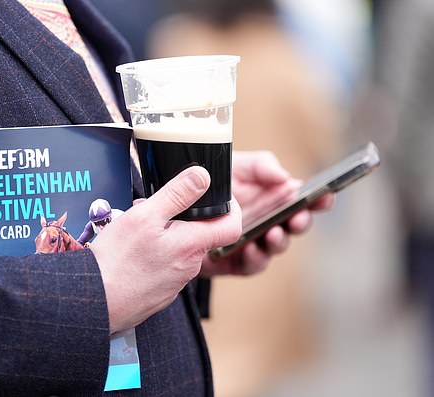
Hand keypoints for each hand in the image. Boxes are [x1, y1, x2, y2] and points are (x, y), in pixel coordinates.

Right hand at [90, 166, 241, 333]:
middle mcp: (189, 267)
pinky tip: (132, 252)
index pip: (232, 225)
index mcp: (192, 245)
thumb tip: (203, 177)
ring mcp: (175, 282)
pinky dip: (155, 254)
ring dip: (166, 235)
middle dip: (183, 217)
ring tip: (137, 230)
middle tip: (156, 208)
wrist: (94, 302)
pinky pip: (166, 266)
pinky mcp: (160, 292)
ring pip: (180, 249)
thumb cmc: (117, 261)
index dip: (230, 207)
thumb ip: (177, 194)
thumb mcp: (145, 216)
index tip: (216, 195)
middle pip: (201, 234)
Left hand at [200, 151, 333, 276]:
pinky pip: (251, 264)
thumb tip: (284, 177)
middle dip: (301, 222)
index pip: (305, 199)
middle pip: (295, 225)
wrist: (178, 206)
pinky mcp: (234, 261)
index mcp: (274, 196)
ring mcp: (254, 241)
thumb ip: (259, 165)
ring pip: (276, 246)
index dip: (320, 198)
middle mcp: (268, 220)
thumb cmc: (213, 182)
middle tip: (297, 217)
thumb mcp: (234, 165)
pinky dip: (254, 258)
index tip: (327, 195)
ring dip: (279, 241)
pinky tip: (249, 249)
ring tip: (272, 232)